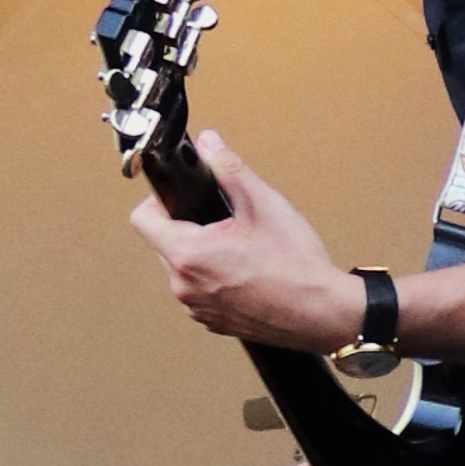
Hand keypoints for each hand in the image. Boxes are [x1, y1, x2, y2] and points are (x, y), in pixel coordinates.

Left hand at [130, 133, 367, 352]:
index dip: (159, 200)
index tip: (183, 197)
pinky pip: (198, 291)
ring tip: (238, 248)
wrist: (322, 314)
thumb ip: (229, 168)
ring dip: (199, 254)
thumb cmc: (296, 268)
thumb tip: (209, 143)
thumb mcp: (263, 204)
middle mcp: (184, 286)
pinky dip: (213, 278)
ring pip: (181, 268)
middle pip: (162, 243)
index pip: (142, 219)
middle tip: (223, 221)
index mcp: (189, 254)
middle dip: (186, 227)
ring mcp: (197, 308)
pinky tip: (245, 272)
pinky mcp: (212, 322)